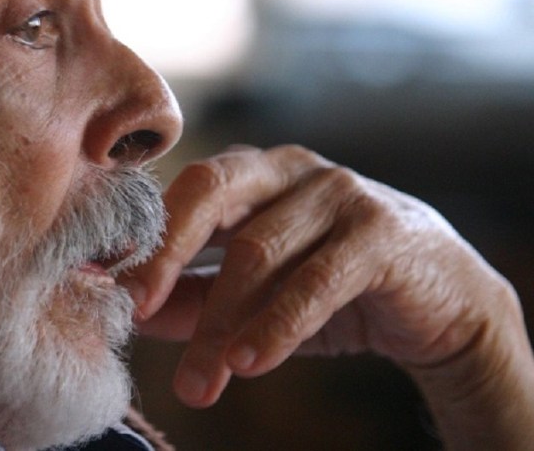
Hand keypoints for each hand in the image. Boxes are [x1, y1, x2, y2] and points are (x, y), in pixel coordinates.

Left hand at [121, 145, 530, 422]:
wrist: (442, 303)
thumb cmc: (333, 287)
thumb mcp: (254, 294)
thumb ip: (193, 298)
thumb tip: (130, 315)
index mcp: (250, 171)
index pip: (181, 189)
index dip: (143, 236)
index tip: (108, 287)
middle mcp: (288, 167)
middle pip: (209, 192)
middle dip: (166, 254)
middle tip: (136, 311)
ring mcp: (337, 191)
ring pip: (258, 249)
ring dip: (221, 322)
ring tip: (199, 381)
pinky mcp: (380, 231)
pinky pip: (316, 279)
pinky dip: (278, 323)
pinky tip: (250, 362)